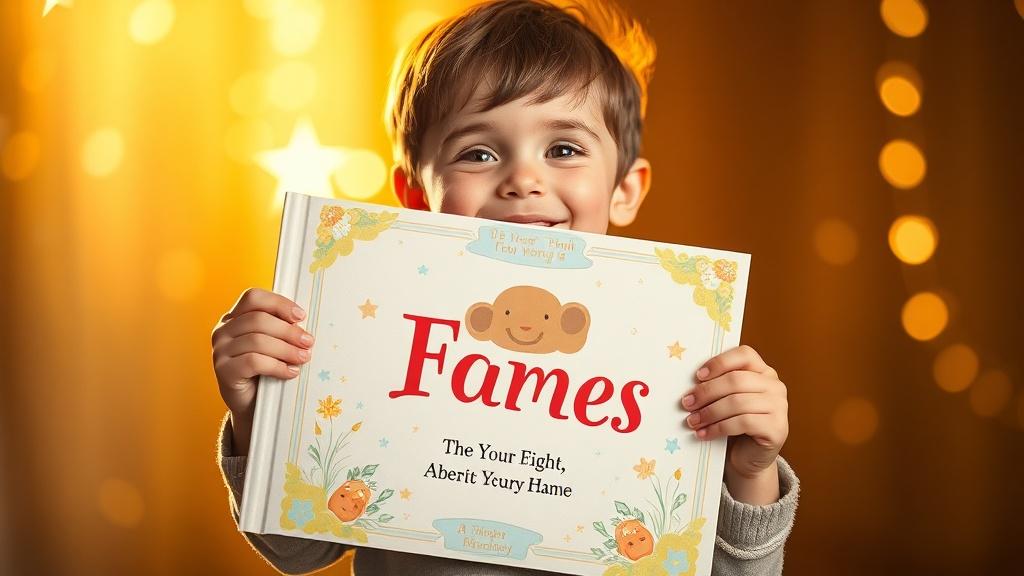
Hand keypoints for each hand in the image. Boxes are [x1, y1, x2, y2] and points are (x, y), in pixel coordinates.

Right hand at [211, 287, 313, 453]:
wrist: (250, 405)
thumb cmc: (265, 370)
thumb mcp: (272, 345)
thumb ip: (280, 330)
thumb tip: (302, 324)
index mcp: (234, 317)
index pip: (253, 297)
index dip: (278, 303)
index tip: (301, 316)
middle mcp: (223, 331)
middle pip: (258, 319)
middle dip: (288, 331)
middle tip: (309, 341)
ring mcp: (220, 351)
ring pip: (257, 341)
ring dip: (286, 349)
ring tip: (304, 357)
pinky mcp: (223, 371)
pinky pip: (254, 362)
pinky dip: (277, 366)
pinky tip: (291, 372)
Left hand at [681, 345, 787, 503]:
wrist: (749, 458)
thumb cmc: (734, 425)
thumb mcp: (726, 400)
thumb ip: (718, 386)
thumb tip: (690, 385)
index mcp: (763, 371)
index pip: (744, 355)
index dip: (719, 362)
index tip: (698, 376)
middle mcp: (775, 386)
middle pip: (736, 380)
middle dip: (707, 392)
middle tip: (687, 403)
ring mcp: (779, 407)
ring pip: (737, 402)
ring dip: (709, 412)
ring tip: (692, 421)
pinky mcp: (777, 428)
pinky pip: (743, 423)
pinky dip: (718, 428)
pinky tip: (704, 434)